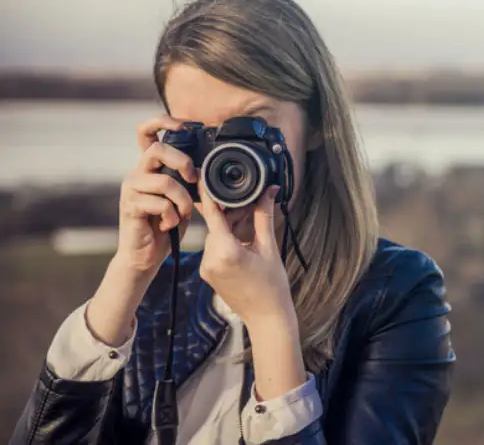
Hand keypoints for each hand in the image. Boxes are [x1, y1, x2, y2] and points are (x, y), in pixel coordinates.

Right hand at [114, 114, 197, 276]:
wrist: (146, 255)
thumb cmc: (166, 223)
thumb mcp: (182, 197)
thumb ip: (187, 180)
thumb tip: (205, 169)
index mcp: (149, 166)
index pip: (147, 132)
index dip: (164, 121)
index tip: (186, 126)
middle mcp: (137, 172)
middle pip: (157, 149)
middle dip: (182, 161)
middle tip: (192, 179)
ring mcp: (131, 188)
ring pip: (164, 182)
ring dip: (183, 201)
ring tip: (182, 214)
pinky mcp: (130, 206)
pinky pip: (160, 204)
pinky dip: (172, 216)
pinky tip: (168, 224)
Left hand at [198, 182, 305, 399]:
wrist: (266, 318)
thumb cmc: (272, 286)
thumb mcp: (269, 247)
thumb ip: (264, 217)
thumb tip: (267, 192)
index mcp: (226, 251)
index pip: (212, 214)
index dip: (207, 192)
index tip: (203, 174)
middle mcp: (210, 259)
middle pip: (215, 224)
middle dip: (230, 212)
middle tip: (250, 204)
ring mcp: (206, 268)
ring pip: (214, 235)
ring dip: (229, 226)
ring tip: (249, 225)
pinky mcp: (207, 273)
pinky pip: (214, 247)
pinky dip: (226, 240)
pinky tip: (242, 240)